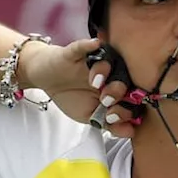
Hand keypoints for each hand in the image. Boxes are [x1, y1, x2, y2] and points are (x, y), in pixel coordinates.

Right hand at [19, 37, 136, 136]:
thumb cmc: (72, 96)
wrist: (46, 79)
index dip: (127, 107)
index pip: (131, 96)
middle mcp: (111, 73)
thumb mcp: (90, 116)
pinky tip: (93, 45)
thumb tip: (130, 132)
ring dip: (104, 71)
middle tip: (105, 100)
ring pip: (108, 61)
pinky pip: (85, 46)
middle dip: (117, 90)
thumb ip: (110, 124)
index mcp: (118, 89)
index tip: (112, 118)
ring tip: (95, 83)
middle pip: (124, 77)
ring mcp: (95, 61)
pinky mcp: (78, 51)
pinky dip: (89, 45)